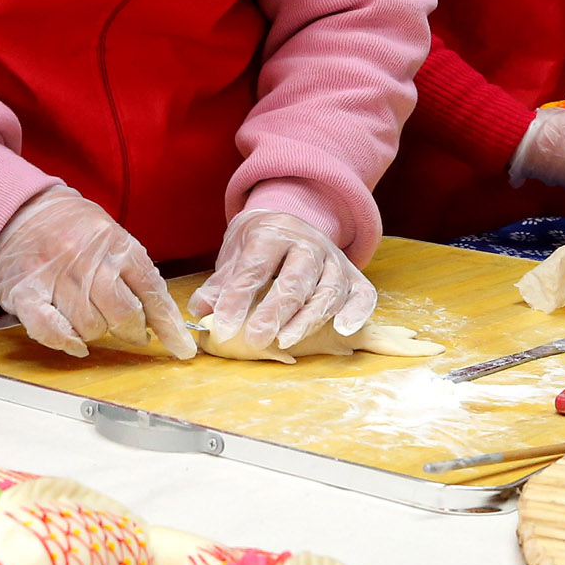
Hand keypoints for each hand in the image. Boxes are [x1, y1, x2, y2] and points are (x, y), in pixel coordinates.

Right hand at [0, 186, 192, 358]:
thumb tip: (159, 319)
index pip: (151, 290)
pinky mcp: (25, 292)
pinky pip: (50, 328)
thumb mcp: (111, 236)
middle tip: (130, 331)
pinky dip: (65, 341)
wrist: (19, 209)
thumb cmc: (72, 228)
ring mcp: (55, 276)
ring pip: (90, 326)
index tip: (181, 348)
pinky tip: (74, 343)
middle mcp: (87, 259)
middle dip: (131, 331)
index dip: (169, 325)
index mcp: (115, 243)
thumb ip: (134, 272)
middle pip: (123, 313)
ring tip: (91, 319)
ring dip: (96, 332)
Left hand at [190, 210, 375, 353]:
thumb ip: (219, 286)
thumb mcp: (234, 258)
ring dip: (308, 318)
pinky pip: (363, 294)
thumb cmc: (259, 248)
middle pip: (295, 278)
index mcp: (273, 233)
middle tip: (255, 338)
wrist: (290, 223)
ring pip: (328, 289)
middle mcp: (308, 244)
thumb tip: (201, 311)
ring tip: (285, 341)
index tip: (222, 326)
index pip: (255, 268)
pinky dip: (357, 312)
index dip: (237, 298)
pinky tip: (343, 329)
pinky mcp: (355, 277)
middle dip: (275, 311)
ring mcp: (335, 260)